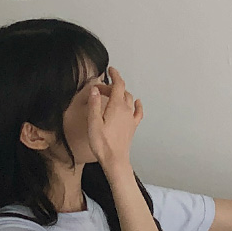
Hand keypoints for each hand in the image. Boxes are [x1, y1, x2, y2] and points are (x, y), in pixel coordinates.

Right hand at [82, 62, 141, 180]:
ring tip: (112, 95)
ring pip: (129, 99)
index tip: (110, 69)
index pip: (118, 84)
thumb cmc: (103, 144)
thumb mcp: (93, 122)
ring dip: (122, 94)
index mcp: (116, 106)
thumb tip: (95, 89)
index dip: (114, 74)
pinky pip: (138, 111)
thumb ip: (94, 103)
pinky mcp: (132, 127)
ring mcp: (131, 118)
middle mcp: (126, 110)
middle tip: (101, 90)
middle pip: (122, 91)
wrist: (115, 161)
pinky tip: (136, 102)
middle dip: (112, 86)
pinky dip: (137, 104)